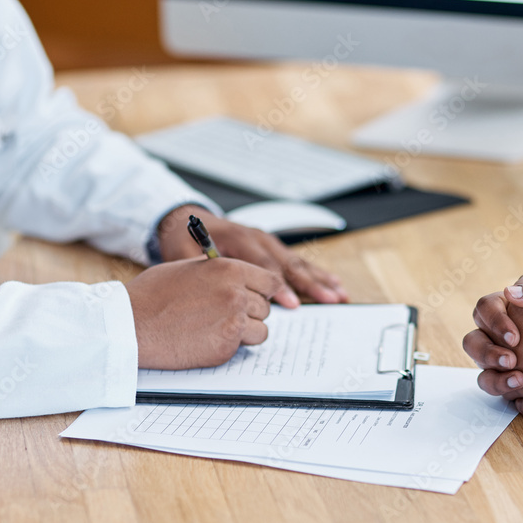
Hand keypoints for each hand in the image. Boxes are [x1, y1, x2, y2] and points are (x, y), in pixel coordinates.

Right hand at [125, 258, 282, 368]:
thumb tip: (238, 278)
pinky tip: (207, 339)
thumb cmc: (152, 294)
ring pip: (261, 330)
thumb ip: (219, 272)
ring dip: (246, 331)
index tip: (260, 296)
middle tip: (226, 314)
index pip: (271, 281)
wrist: (131, 324)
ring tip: (218, 327)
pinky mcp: (226, 347)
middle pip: (265, 307)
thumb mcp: (190, 268)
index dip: (265, 290)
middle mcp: (236, 295)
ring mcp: (233, 323)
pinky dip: (231, 345)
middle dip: (251, 311)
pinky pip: (243, 347)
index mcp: (229, 269)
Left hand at [156, 205, 347, 307]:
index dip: (279, 285)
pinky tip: (334, 283)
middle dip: (310, 283)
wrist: (186, 219)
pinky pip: (297, 261)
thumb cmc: (184, 239)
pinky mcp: (273, 247)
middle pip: (288, 262)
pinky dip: (316, 273)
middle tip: (329, 299)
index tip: (292, 304)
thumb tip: (208, 293)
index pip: (263, 263)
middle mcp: (257, 237)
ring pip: (297, 261)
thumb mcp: (182, 253)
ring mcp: (268, 241)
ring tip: (339, 293)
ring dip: (320, 279)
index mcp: (238, 236)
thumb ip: (199, 271)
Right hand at [464, 274, 522, 412]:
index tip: (515, 337)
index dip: (494, 321)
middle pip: (472, 342)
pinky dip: (521, 402)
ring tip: (521, 381)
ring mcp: (504, 366)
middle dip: (487, 353)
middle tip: (511, 360)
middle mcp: (498, 339)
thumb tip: (510, 291)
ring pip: (483, 376)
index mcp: (507, 311)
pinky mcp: (516, 389)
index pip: (484, 308)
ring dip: (498, 381)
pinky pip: (508, 400)